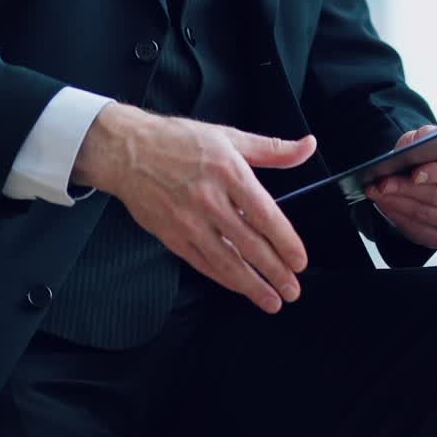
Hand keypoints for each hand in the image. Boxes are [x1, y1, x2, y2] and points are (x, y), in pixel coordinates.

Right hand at [73, 104, 316, 313]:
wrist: (129, 152)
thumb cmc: (180, 140)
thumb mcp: (230, 136)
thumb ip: (272, 149)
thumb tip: (307, 147)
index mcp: (229, 172)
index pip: (265, 215)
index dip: (285, 241)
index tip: (300, 260)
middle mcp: (210, 199)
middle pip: (249, 244)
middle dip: (274, 271)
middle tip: (293, 289)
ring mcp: (189, 221)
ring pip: (226, 261)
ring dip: (252, 285)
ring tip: (272, 300)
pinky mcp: (172, 236)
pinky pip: (203, 263)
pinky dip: (224, 278)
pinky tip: (239, 287)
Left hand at [365, 124, 436, 249]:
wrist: (434, 180)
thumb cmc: (435, 157)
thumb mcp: (431, 140)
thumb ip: (426, 136)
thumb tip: (418, 142)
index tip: (414, 173)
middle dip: (408, 188)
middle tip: (384, 182)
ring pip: (427, 214)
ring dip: (398, 202)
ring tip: (378, 191)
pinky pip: (419, 230)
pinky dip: (398, 216)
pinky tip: (385, 204)